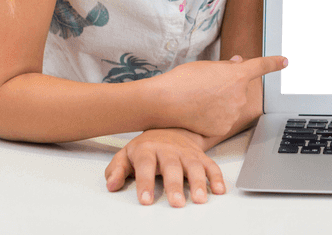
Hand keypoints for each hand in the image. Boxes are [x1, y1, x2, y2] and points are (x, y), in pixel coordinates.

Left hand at [105, 128, 221, 206]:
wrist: (169, 127)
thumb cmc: (146, 147)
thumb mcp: (125, 155)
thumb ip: (116, 170)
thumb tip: (112, 185)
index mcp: (147, 149)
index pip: (145, 166)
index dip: (145, 183)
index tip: (146, 200)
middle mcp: (168, 149)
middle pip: (172, 166)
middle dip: (175, 185)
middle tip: (176, 203)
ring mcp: (186, 152)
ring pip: (194, 166)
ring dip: (199, 183)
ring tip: (200, 199)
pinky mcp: (200, 156)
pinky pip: (211, 165)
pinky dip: (217, 177)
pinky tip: (219, 189)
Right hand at [155, 54, 287, 137]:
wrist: (165, 102)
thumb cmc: (183, 80)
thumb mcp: (206, 66)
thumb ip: (226, 66)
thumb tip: (240, 62)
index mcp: (238, 75)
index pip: (261, 66)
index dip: (274, 63)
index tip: (284, 61)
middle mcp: (240, 94)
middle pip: (240, 90)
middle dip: (229, 88)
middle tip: (207, 87)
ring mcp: (232, 113)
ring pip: (231, 106)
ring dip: (221, 103)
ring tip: (199, 100)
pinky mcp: (223, 128)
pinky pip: (223, 120)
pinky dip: (213, 118)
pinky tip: (199, 113)